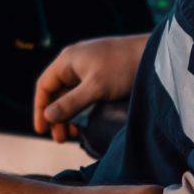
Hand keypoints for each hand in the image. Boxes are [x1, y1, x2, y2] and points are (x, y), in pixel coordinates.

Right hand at [33, 32, 148, 137]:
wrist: (153, 55)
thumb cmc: (122, 67)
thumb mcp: (95, 88)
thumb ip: (70, 103)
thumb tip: (48, 116)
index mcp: (67, 61)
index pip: (44, 86)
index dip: (40, 108)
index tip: (42, 130)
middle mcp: (74, 63)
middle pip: (56, 92)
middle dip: (56, 116)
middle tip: (61, 139)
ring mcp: (88, 68)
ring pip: (70, 94)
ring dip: (69, 114)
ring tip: (74, 134)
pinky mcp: (101, 74)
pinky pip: (83, 94)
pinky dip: (81, 109)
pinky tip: (86, 122)